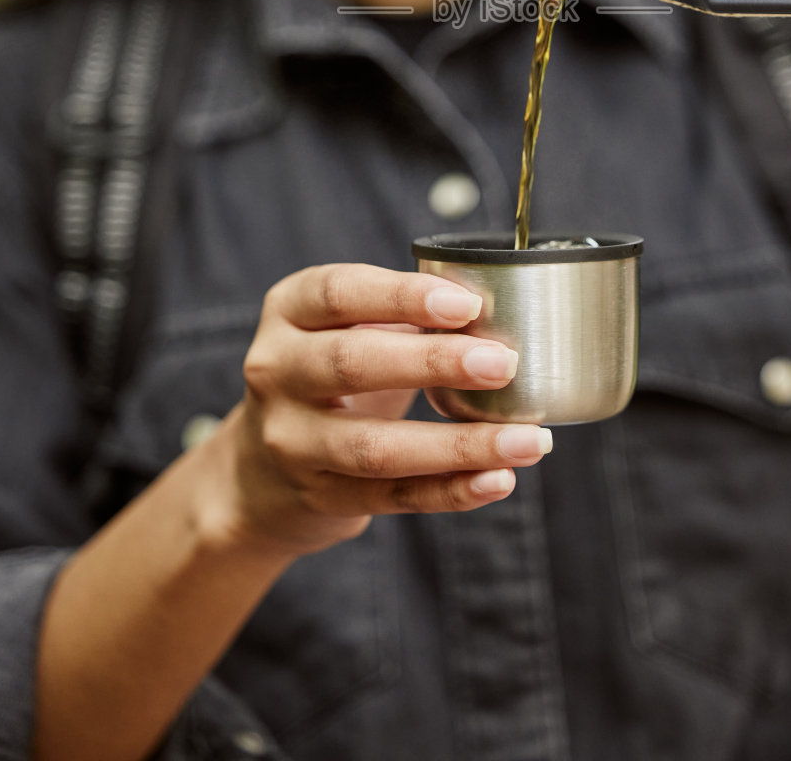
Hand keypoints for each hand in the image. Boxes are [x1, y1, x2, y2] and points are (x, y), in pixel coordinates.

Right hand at [204, 263, 550, 558]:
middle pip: (351, 365)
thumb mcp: (347, 327)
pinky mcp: (321, 497)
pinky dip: (451, 490)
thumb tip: (498, 317)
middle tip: (504, 363)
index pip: (339, 293)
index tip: (468, 304)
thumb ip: (406, 314)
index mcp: (288, 311)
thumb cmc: (331, 372)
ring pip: (376, 448)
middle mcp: (277, 372)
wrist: (261, 469)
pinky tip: (499, 479)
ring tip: (529, 441)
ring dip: (460, 445)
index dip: (402, 295)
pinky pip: (393, 497)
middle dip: (434, 363)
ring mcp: (292, 442)